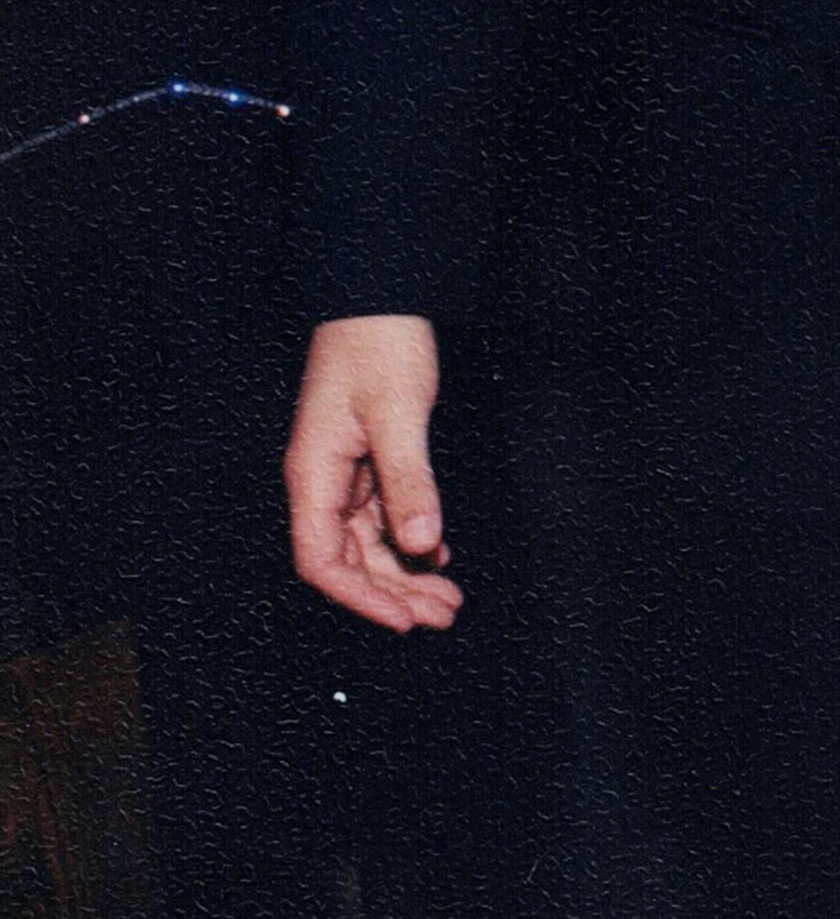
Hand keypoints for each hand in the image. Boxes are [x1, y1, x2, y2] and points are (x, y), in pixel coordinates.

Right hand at [287, 315, 459, 632]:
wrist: (379, 298)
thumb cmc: (377, 344)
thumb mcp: (398, 413)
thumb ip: (409, 480)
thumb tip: (421, 544)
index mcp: (313, 474)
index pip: (321, 561)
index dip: (359, 598)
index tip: (402, 620)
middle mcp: (320, 481)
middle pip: (347, 561)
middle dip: (393, 594)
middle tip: (442, 615)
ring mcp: (342, 473)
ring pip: (367, 544)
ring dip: (405, 574)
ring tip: (447, 597)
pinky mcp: (364, 461)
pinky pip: (381, 517)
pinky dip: (409, 540)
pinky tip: (438, 553)